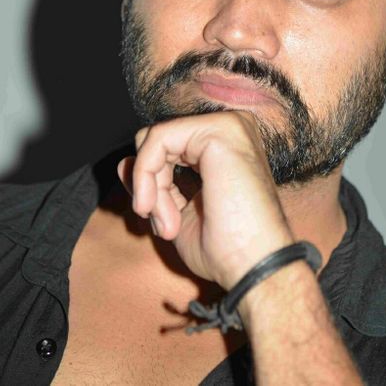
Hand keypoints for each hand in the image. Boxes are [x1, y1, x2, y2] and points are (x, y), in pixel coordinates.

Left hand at [117, 111, 293, 290]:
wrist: (254, 267)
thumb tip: (123, 162)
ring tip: (167, 225)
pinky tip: (155, 207)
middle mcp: (230, 128)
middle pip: (159, 141)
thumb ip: (154, 182)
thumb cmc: (226, 247)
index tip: (162, 225)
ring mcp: (227, 126)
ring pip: (155, 139)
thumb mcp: (177, 210)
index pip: (168, 147)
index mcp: (225, 145)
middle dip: (149, 185)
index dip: (152, 183)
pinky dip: (146, 174)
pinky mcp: (218, 130)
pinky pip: (158, 139)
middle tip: (164, 226)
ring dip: (149, 186)